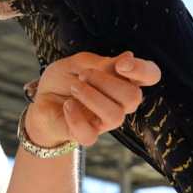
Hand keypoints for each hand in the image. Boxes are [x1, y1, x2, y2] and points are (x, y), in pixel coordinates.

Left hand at [25, 51, 161, 147]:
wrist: (41, 99)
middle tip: (83, 75)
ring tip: (74, 88)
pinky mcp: (86, 135)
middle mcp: (119, 102)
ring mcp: (104, 121)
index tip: (121, 65)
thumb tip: (129, 57)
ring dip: (92, 97)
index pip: (151, 75)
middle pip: (134, 97)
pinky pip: (90, 134)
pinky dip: (76, 117)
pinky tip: (67, 105)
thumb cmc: (64, 79)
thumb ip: (102, 63)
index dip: (143, 70)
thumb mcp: (79, 63)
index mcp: (123, 80)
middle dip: (107, 82)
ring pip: (115, 116)